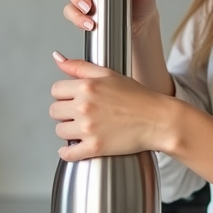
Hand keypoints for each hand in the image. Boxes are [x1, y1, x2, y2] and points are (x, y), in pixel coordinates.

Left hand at [49, 52, 176, 160]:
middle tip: (80, 114)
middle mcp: (84, 107)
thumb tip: (58, 59)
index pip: (56, 90)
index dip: (64, 94)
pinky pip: (67, 153)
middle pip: (55, 111)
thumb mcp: (109, 74)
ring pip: (59, 131)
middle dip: (65, 112)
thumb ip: (80, 67)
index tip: (72, 99)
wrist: (157, 120)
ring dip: (69, 131)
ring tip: (83, 128)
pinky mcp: (94, 148)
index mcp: (87, 87)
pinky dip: (68, 152)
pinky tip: (77, 147)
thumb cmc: (138, 98)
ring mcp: (88, 129)